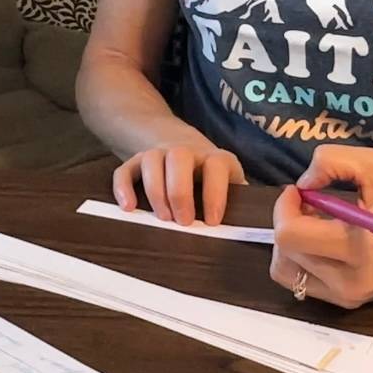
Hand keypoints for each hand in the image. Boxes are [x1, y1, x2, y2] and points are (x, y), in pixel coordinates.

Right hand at [112, 144, 243, 224]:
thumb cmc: (212, 178)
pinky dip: (123, 187)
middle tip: (182, 222)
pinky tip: (128, 208)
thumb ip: (239, 201)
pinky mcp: (136, 161)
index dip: (215, 193)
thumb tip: (249, 226)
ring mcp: (159, 154)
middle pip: (179, 158)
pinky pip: (125, 169)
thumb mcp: (230, 184)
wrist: (183, 145)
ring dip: (155, 190)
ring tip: (161, 218)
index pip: (216, 166)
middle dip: (180, 191)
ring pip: (152, 160)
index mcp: (214, 158)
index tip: (212, 221)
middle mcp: (186, 152)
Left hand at [270, 145, 372, 309]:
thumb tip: (303, 186)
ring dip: (292, 246)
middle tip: (308, 205)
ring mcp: (350, 295)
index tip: (299, 191)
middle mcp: (349, 279)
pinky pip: (307, 284)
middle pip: (284, 256)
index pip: (289, 235)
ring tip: (315, 225)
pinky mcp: (353, 301)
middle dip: (287, 223)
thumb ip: (330, 162)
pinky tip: (325, 242)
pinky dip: (305, 261)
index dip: (284, 207)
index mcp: (355, 246)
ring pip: (289, 274)